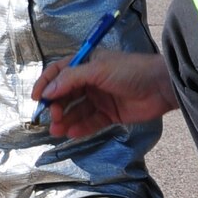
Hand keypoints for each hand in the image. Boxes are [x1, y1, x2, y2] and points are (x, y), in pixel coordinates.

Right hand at [30, 52, 177, 138]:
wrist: (161, 87)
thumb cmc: (129, 71)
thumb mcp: (98, 69)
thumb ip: (71, 79)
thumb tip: (48, 91)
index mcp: (86, 64)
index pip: (59, 72)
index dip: (46, 84)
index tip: (37, 99)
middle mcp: (90, 81)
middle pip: (66, 94)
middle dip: (56, 105)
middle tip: (53, 116)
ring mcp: (100, 98)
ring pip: (76, 110)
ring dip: (65, 119)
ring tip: (56, 130)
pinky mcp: (110, 115)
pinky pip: (90, 122)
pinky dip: (80, 128)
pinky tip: (71, 133)